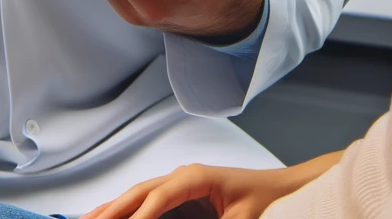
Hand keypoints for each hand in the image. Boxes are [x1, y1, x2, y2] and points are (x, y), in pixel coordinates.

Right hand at [80, 162, 314, 218]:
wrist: (283, 192)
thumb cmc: (265, 203)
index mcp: (196, 176)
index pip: (160, 195)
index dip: (140, 214)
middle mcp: (182, 176)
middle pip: (139, 191)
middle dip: (111, 209)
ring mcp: (179, 184)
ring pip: (137, 196)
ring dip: (111, 209)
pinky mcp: (180, 197)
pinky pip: (146, 203)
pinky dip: (126, 211)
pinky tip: (109, 216)